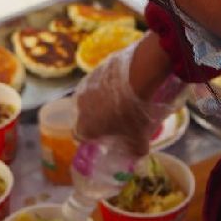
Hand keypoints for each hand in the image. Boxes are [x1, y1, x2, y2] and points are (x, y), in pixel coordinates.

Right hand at [75, 34, 184, 155]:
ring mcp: (85, 86)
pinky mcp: (95, 69)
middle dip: (98, 118)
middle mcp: (80, 106)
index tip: (107, 136)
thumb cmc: (135, 113)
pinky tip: (125, 84)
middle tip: (119, 118)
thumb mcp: (141, 138)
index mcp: (86, 126)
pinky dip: (108, 84)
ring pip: (91, 97)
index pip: (80, 137)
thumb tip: (136, 151)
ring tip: (123, 99)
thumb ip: (135, 149)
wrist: (139, 75)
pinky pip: (99, 81)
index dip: (94, 138)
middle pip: (85, 115)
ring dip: (103, 100)